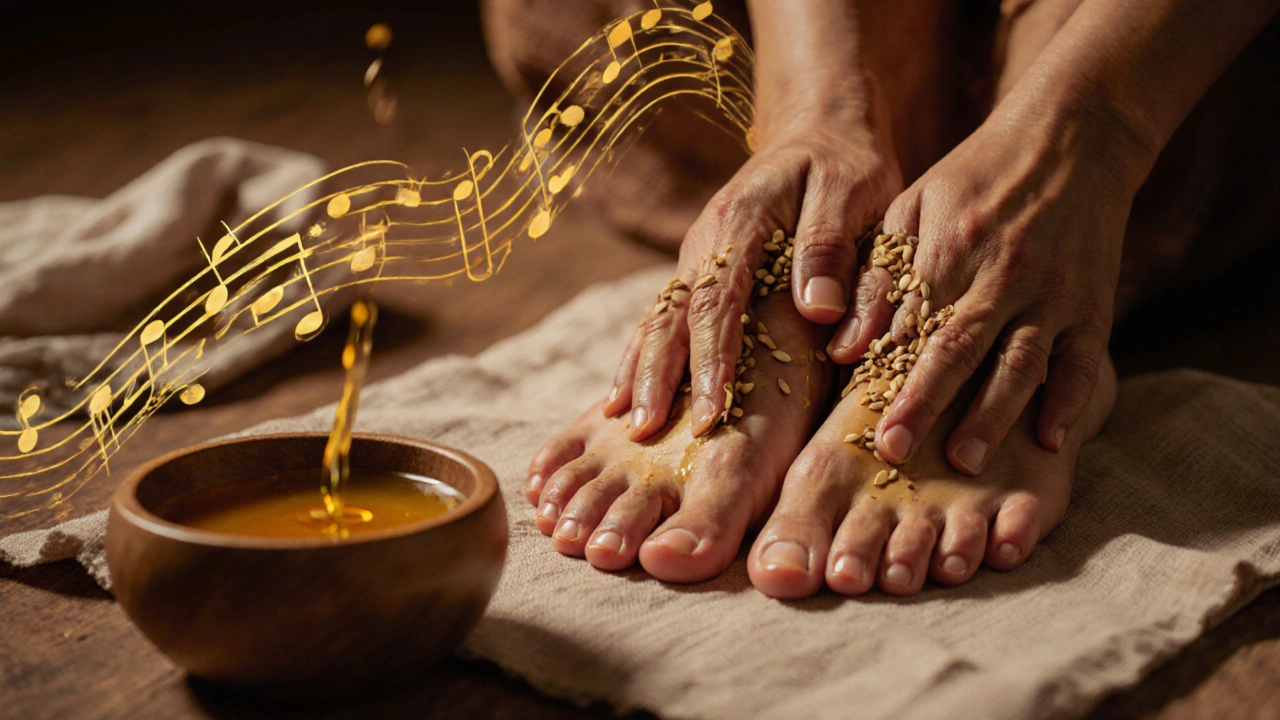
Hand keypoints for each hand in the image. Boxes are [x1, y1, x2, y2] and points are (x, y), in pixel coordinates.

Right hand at [604, 107, 901, 438]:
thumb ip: (831, 245)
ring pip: (657, 318)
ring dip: (640, 370)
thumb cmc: (843, 163)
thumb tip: (818, 309)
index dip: (711, 360)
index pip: (717, 301)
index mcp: (740, 222)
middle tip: (646, 431)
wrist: (818, 128)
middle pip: (671, 316)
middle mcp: (705, 241)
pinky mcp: (699, 268)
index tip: (712, 413)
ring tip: (625, 425)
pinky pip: (662, 316)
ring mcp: (695, 255)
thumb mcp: (853, 189)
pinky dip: (642, 354)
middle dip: (656, 376)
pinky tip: (628, 394)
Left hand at [835, 93, 1145, 472]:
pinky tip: (1052, 442)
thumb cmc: (973, 179)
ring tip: (966, 462)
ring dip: (994, 414)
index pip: (913, 326)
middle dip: (928, 405)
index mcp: (948, 250)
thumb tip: (844, 350)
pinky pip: (1085, 360)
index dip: (888, 378)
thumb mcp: (911, 210)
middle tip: (898, 456)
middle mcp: (1002, 274)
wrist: (1069, 137)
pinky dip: (1071, 401)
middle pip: (960, 349)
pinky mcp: (1094, 303)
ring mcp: (1054, 291)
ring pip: (1022, 361)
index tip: (865, 428)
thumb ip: (877, 279)